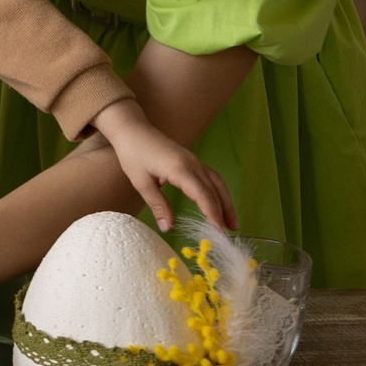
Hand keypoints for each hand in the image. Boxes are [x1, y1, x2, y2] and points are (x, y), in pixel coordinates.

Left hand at [89, 100, 234, 231]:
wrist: (133, 130)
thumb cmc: (133, 154)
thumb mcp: (141, 183)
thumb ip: (157, 206)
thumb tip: (168, 228)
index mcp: (179, 169)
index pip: (203, 194)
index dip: (213, 214)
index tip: (219, 232)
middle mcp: (192, 164)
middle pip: (214, 190)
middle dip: (224, 213)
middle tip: (228, 235)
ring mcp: (194, 161)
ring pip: (217, 183)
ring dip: (226, 203)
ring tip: (232, 224)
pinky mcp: (193, 161)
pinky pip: (211, 177)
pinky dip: (219, 192)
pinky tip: (221, 205)